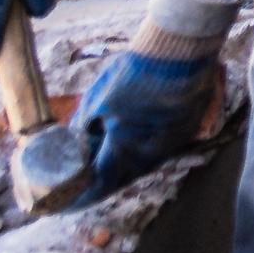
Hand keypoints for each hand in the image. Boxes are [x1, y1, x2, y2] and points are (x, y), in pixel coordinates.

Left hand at [78, 46, 221, 194]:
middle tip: (85, 177)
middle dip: (102, 180)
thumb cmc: (133, 73)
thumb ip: (84, 127)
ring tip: (110, 153)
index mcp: (124, 150)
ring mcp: (172, 145)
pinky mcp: (186, 131)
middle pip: (121, 178)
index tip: (67, 201)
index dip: (81, 195)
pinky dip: (144, 147)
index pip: (99, 186)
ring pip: (142, 164)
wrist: (179, 51)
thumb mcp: (96, 99)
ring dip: (123, 163)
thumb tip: (73, 143)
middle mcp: (150, 156)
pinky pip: (160, 149)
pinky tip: (139, 132)